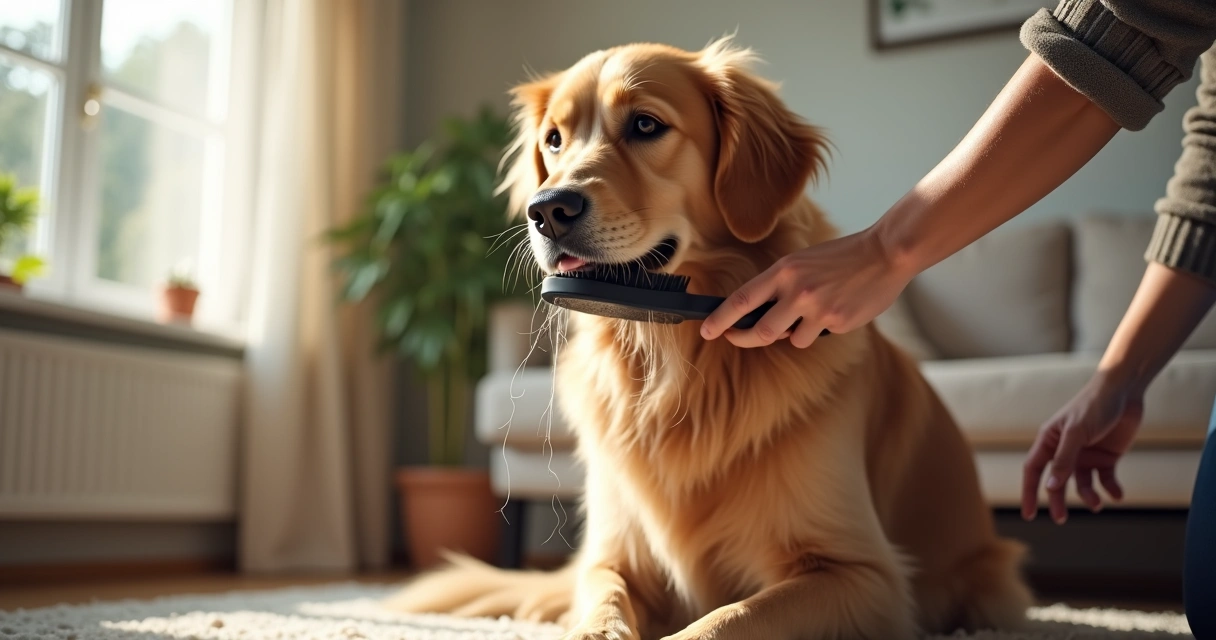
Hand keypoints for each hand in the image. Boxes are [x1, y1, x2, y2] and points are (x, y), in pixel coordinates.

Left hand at [699, 228, 913, 348]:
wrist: (885, 254)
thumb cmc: (841, 257)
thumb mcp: (802, 262)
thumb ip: (780, 286)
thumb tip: (756, 316)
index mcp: (784, 270)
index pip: (742, 300)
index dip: (720, 319)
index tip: (707, 331)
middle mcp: (797, 290)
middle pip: (761, 331)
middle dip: (744, 338)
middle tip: (734, 337)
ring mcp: (818, 309)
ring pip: (791, 338)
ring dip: (795, 331)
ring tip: (813, 310)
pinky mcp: (837, 323)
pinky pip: (816, 336)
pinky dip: (819, 329)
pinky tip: (836, 310)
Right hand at [1021, 373, 1143, 523]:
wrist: (1124, 391)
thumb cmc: (1094, 405)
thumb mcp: (1076, 433)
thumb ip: (1063, 461)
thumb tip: (1050, 487)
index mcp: (1049, 441)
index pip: (1033, 471)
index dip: (1029, 492)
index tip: (1029, 514)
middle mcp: (1065, 450)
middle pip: (1056, 482)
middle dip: (1058, 501)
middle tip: (1061, 519)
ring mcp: (1086, 454)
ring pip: (1081, 484)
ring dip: (1088, 495)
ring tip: (1097, 503)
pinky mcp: (1107, 457)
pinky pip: (1104, 479)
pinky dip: (1110, 489)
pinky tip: (1116, 494)